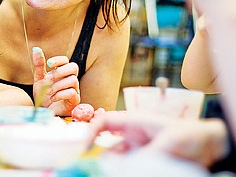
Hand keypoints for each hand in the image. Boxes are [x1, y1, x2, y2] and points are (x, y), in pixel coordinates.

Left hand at [32, 47, 79, 115]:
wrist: (44, 112)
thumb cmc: (44, 94)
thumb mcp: (39, 79)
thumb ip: (39, 65)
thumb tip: (36, 48)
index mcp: (62, 72)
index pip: (66, 60)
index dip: (59, 60)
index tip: (49, 63)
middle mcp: (70, 79)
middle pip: (74, 67)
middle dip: (60, 72)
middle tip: (47, 79)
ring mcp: (74, 89)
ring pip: (73, 80)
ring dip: (57, 85)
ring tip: (48, 92)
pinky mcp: (75, 101)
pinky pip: (72, 93)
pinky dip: (60, 94)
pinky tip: (52, 98)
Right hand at [90, 113, 228, 167]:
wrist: (211, 145)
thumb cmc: (191, 134)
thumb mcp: (169, 143)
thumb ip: (147, 155)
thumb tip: (127, 166)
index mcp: (134, 122)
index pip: (105, 122)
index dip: (90, 131)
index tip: (83, 147)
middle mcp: (132, 137)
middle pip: (107, 148)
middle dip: (99, 159)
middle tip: (94, 169)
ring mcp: (137, 152)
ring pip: (116, 162)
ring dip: (113, 169)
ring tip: (107, 172)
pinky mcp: (144, 164)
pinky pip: (128, 169)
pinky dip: (124, 172)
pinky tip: (124, 173)